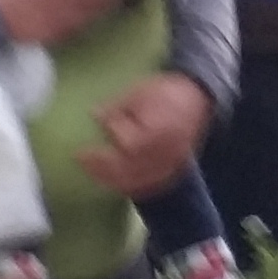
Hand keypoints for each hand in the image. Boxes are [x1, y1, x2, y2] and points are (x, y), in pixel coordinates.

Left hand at [77, 71, 213, 196]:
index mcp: (160, 130)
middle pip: (130, 169)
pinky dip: (127, 186)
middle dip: (101, 166)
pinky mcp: (171, 172)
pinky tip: (112, 181)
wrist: (197, 100)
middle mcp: (166, 153)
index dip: (110, 134)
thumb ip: (117, 107)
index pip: (130, 142)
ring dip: (110, 179)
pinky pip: (147, 186)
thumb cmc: (165, 93)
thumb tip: (94, 115)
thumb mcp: (139, 92)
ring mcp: (170, 166)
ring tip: (91, 171)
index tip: (94, 123)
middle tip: (80, 158)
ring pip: (137, 182)